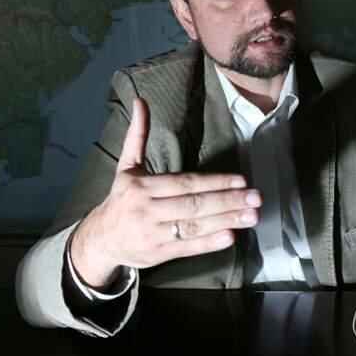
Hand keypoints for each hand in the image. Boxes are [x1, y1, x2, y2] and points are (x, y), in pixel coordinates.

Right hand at [70, 98, 261, 286]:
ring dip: (225, 221)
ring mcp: (153, 234)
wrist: (100, 239)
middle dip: (227, 201)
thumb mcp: (126, 166)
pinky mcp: (158, 254)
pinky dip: (209, 243)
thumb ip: (137, 136)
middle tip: (255, 198)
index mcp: (142, 187)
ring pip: (194, 226)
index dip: (214, 182)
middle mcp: (148, 210)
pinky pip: (187, 248)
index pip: (185, 183)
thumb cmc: (121, 199)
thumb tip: (141, 101)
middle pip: (193, 205)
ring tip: (251, 216)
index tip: (241, 180)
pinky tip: (230, 236)